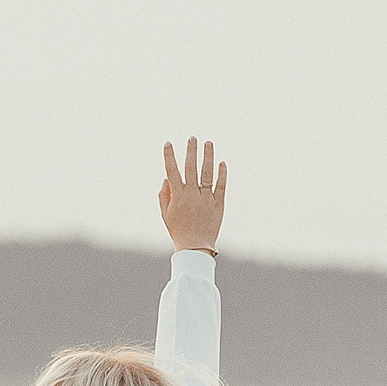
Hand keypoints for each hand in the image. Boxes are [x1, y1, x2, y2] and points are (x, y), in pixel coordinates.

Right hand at [159, 136, 225, 251]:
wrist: (195, 248)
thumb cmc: (178, 230)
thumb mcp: (165, 214)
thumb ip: (164, 195)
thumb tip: (166, 178)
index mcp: (177, 196)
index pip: (172, 172)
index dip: (169, 157)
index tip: (168, 144)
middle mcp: (192, 195)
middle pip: (191, 168)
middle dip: (191, 151)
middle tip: (192, 138)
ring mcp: (206, 199)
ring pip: (207, 174)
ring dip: (208, 157)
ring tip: (208, 143)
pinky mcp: (218, 204)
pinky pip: (221, 186)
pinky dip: (222, 174)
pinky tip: (222, 162)